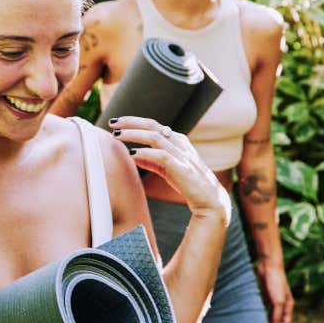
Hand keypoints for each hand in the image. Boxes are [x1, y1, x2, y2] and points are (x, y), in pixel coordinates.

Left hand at [109, 116, 230, 220]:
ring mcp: (182, 155)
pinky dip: (146, 153)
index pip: (153, 125)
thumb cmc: (189, 183)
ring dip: (134, 134)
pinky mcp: (183, 169)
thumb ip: (152, 161)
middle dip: (131, 122)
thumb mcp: (167, 169)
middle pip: (153, 125)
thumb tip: (133, 154)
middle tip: (112, 123)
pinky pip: (162, 156)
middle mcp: (179, 143)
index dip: (134, 121)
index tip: (116, 123)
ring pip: (155, 137)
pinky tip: (133, 154)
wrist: (210, 201)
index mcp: (177, 140)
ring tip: (117, 136)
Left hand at [257, 258, 293, 322]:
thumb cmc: (276, 282)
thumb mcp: (278, 300)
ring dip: (266, 321)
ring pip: (270, 314)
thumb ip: (277, 314)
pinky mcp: (265, 295)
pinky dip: (261, 313)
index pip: (286, 321)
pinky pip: (263, 307)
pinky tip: (255, 318)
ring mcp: (273, 299)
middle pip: (278, 318)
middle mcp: (282, 303)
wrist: (268, 265)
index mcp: (288, 304)